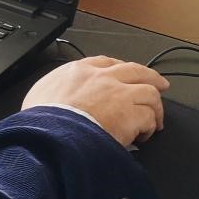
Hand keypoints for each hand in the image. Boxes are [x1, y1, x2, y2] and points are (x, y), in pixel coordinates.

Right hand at [22, 55, 167, 146]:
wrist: (50, 135)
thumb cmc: (41, 121)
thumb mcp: (39, 96)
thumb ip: (53, 91)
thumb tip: (53, 100)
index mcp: (79, 71)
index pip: (106, 62)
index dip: (120, 68)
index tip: (126, 74)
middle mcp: (103, 78)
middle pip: (136, 70)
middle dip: (150, 77)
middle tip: (160, 85)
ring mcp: (120, 94)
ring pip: (150, 92)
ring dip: (154, 106)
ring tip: (155, 120)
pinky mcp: (131, 114)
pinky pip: (149, 117)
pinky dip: (150, 126)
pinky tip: (146, 135)